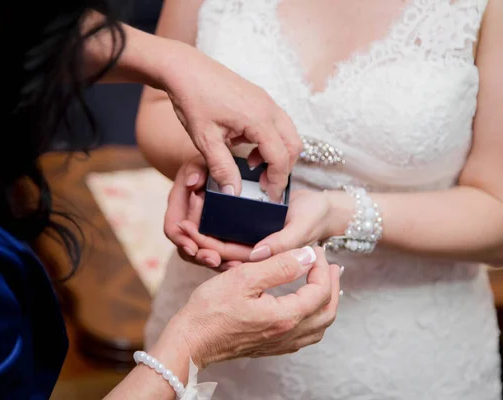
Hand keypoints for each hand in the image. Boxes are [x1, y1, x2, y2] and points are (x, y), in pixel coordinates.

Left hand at [161, 42, 301, 201]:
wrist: (184, 69)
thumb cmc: (192, 100)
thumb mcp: (205, 139)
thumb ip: (222, 167)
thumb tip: (234, 193)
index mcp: (258, 119)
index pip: (280, 157)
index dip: (277, 181)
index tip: (269, 197)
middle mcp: (268, 108)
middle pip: (293, 146)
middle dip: (283, 168)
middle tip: (264, 184)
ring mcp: (266, 101)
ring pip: (288, 133)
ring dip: (278, 154)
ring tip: (253, 165)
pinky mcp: (260, 98)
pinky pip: (277, 123)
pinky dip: (271, 140)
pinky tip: (247, 146)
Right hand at [164, 155, 251, 267]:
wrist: (214, 169)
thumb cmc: (204, 165)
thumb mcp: (199, 163)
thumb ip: (195, 171)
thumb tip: (192, 183)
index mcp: (177, 208)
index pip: (173, 230)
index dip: (182, 240)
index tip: (192, 247)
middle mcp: (187, 225)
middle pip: (190, 249)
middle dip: (203, 257)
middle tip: (217, 261)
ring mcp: (201, 234)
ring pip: (206, 255)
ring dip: (219, 263)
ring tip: (235, 267)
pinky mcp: (217, 238)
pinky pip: (221, 254)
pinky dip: (231, 260)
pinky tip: (246, 263)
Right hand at [164, 246, 339, 368]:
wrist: (189, 342)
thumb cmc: (209, 310)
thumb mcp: (244, 278)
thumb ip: (279, 266)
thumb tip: (307, 256)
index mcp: (285, 317)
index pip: (320, 290)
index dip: (322, 267)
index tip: (315, 250)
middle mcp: (287, 334)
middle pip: (327, 312)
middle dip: (332, 285)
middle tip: (331, 265)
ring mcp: (279, 344)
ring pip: (318, 327)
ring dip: (326, 303)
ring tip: (325, 284)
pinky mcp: (270, 347)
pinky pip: (304, 336)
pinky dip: (313, 319)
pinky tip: (304, 307)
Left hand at [172, 189, 334, 265]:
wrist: (322, 208)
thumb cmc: (315, 218)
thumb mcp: (302, 228)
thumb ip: (283, 243)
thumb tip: (256, 255)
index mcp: (260, 258)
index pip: (228, 256)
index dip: (206, 245)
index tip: (189, 231)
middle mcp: (251, 252)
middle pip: (218, 249)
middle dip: (197, 238)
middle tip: (180, 224)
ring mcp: (250, 239)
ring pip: (219, 238)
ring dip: (201, 228)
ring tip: (185, 213)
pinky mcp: (250, 227)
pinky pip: (226, 226)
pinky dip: (211, 217)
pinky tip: (198, 202)